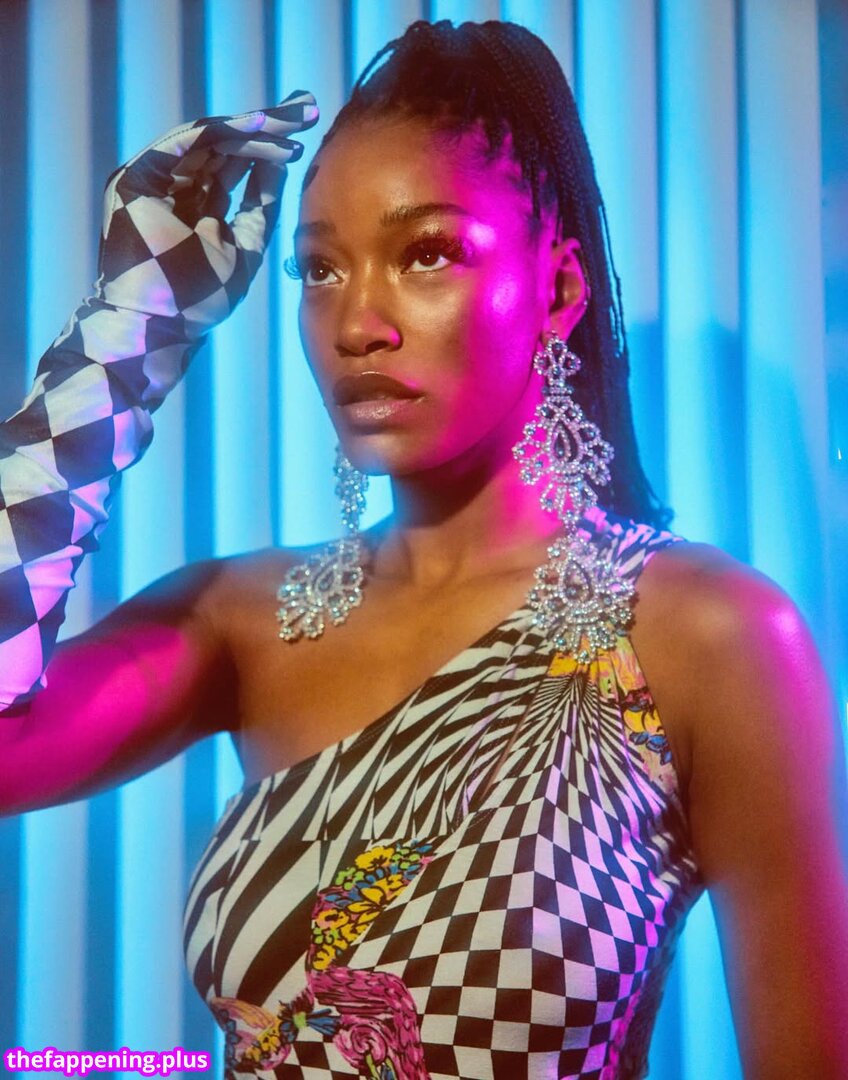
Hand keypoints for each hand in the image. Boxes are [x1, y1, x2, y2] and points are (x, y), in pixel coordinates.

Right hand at [95, 90, 318, 335]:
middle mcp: (173, 185)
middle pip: (224, 144)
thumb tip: (282, 163)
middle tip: (308, 109)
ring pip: (210, 138)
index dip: (270, 147)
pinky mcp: (138, 175)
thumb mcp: (246, 245)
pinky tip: (265, 128)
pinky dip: (227, 132)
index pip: (233, 164)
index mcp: (194, 203)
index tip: (307, 134)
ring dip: (255, 127)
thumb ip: (261, 206)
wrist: (161, 326)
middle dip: (269, 125)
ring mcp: (153, 178)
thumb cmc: (201, 300)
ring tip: (295, 121)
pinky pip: (189, 142)